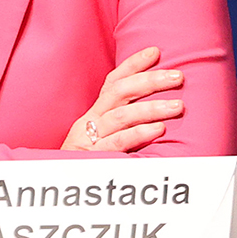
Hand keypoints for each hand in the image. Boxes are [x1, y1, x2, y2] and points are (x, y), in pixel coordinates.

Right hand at [61, 46, 184, 152]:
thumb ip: (124, 125)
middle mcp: (90, 121)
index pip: (112, 82)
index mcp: (94, 114)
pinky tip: (159, 129)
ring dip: (152, 108)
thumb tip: (159, 110)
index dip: (133, 64)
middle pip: (120, 92)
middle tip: (178, 76)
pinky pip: (117, 142)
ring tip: (178, 106)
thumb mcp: (102, 139)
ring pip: (121, 116)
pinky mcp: (93, 158)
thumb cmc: (88, 163)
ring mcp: (90, 138)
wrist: (58, 186)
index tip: (155, 51)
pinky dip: (139, 133)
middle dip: (150, 80)